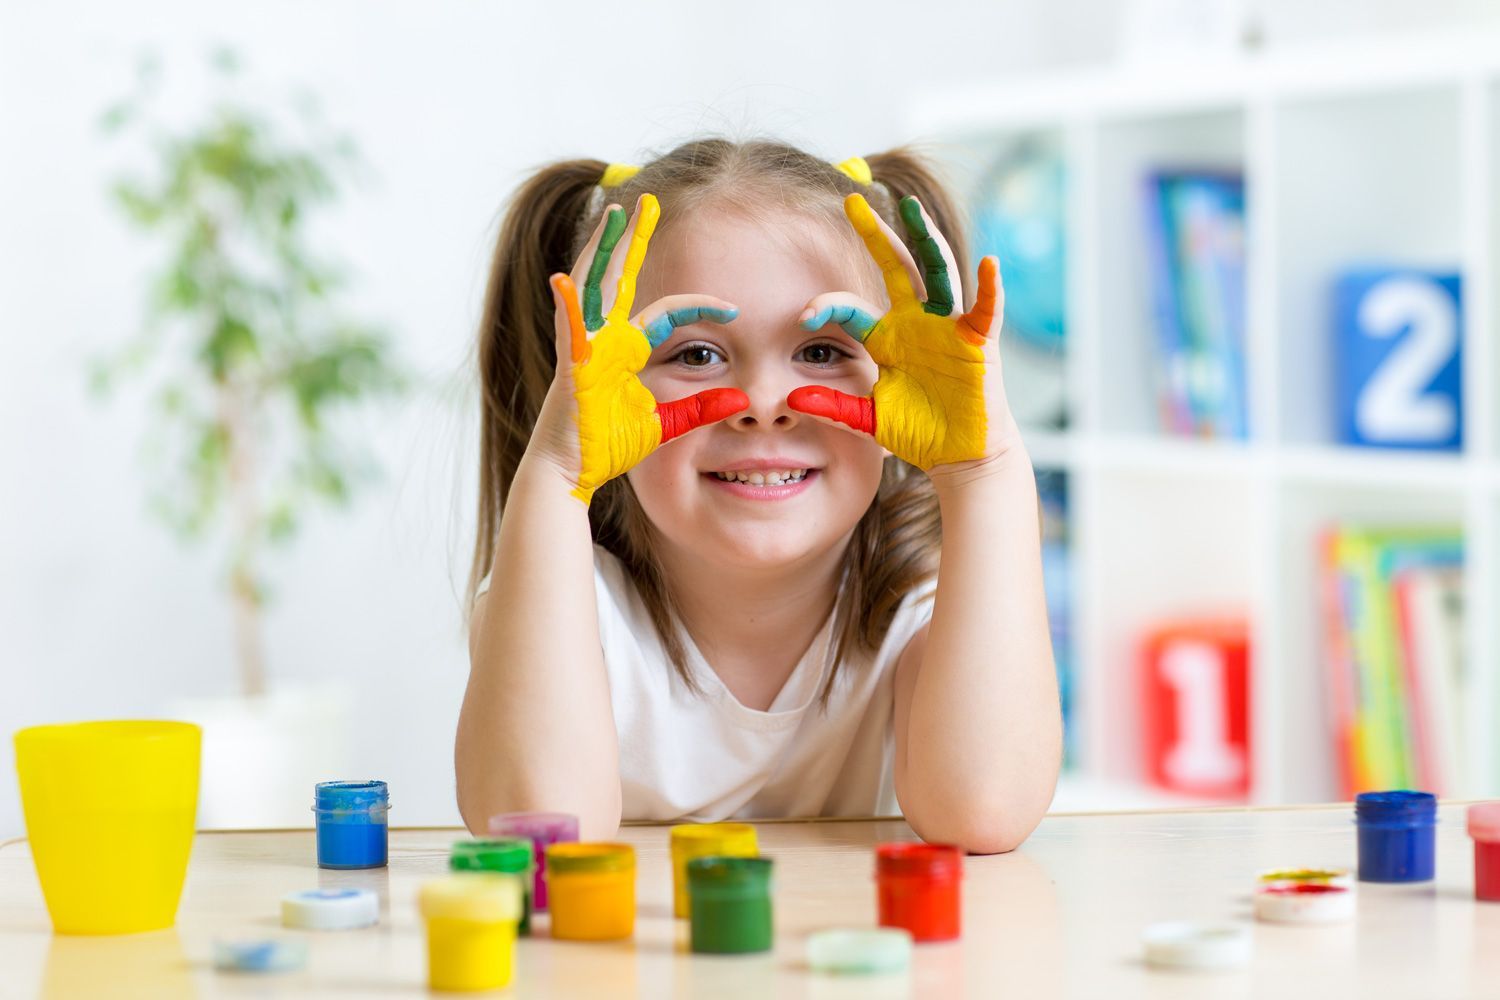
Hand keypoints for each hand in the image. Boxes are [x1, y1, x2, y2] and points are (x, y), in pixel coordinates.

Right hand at [542, 194, 748, 504]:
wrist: (570, 470)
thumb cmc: (608, 447)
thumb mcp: (667, 426)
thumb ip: (701, 410)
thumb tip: (740, 401)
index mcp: (625, 349)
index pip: (667, 311)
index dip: (701, 306)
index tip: (735, 307)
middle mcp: (603, 338)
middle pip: (620, 277)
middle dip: (633, 239)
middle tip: (646, 201)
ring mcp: (583, 345)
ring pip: (594, 284)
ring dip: (604, 248)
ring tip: (615, 213)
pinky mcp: (570, 364)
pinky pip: (569, 327)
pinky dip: (567, 302)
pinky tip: (564, 275)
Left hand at [787, 193, 1012, 471]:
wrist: (959, 454)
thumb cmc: (919, 432)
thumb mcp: (867, 419)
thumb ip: (833, 406)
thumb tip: (792, 401)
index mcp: (887, 337)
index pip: (851, 307)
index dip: (827, 306)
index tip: (804, 315)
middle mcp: (916, 322)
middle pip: (895, 267)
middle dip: (876, 234)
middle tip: (853, 200)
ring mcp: (948, 327)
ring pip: (936, 272)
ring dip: (925, 239)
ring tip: (912, 207)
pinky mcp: (978, 342)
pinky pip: (985, 309)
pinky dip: (990, 287)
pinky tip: (988, 263)